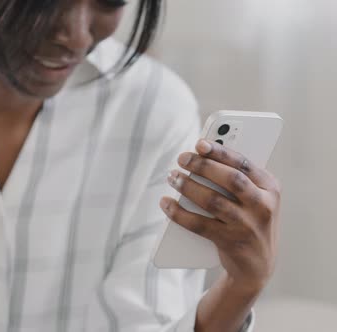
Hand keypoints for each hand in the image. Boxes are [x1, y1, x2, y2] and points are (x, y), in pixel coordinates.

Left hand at [160, 139, 280, 292]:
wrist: (257, 266)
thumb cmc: (249, 221)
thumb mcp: (254, 198)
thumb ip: (237, 178)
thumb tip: (202, 155)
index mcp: (271, 188)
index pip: (244, 163)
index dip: (220, 151)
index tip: (199, 143)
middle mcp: (263, 206)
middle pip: (230, 179)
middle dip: (202, 166)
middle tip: (181, 158)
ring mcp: (248, 226)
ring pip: (213, 201)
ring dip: (188, 186)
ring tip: (173, 177)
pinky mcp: (231, 243)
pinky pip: (199, 224)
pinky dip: (179, 213)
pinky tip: (166, 203)